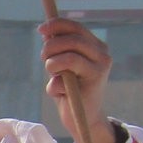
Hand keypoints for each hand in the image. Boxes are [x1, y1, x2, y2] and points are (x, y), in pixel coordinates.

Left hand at [40, 18, 120, 142]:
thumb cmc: (68, 89)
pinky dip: (54, 86)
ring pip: (68, 55)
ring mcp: (100, 68)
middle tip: (43, 59)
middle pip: (71, 40)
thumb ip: (57, 50)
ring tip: (52, 74)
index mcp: (95, 46)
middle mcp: (102, 54)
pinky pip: (64, 78)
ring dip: (51, 64)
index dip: (57, 25)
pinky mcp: (94, 82)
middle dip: (50, 47)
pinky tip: (59, 93)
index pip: (76, 27)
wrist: (83, 117)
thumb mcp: (61, 67)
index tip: (40, 29)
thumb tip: (46, 31)